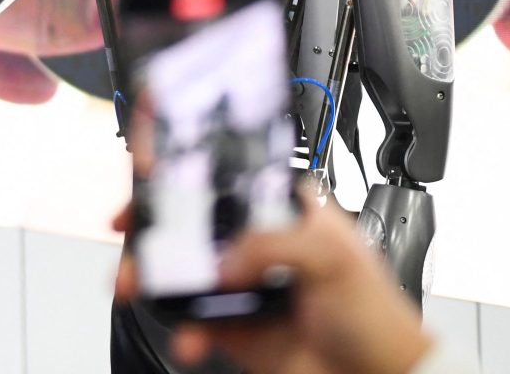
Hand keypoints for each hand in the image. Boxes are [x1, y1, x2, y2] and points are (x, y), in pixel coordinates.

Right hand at [114, 193, 432, 373]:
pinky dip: (182, 329)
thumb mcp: (335, 260)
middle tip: (130, 231)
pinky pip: (191, 323)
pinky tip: (189, 336)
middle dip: (154, 226)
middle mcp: (259, 244)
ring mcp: (243, 287)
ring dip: (153, 277)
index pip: (228, 180)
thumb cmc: (378, 317)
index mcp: (285, 211)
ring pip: (182, 272)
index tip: (152, 173)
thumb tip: (227, 260)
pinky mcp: (233, 329)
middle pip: (192, 223)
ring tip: (136, 283)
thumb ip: (275, 245)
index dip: (187, 174)